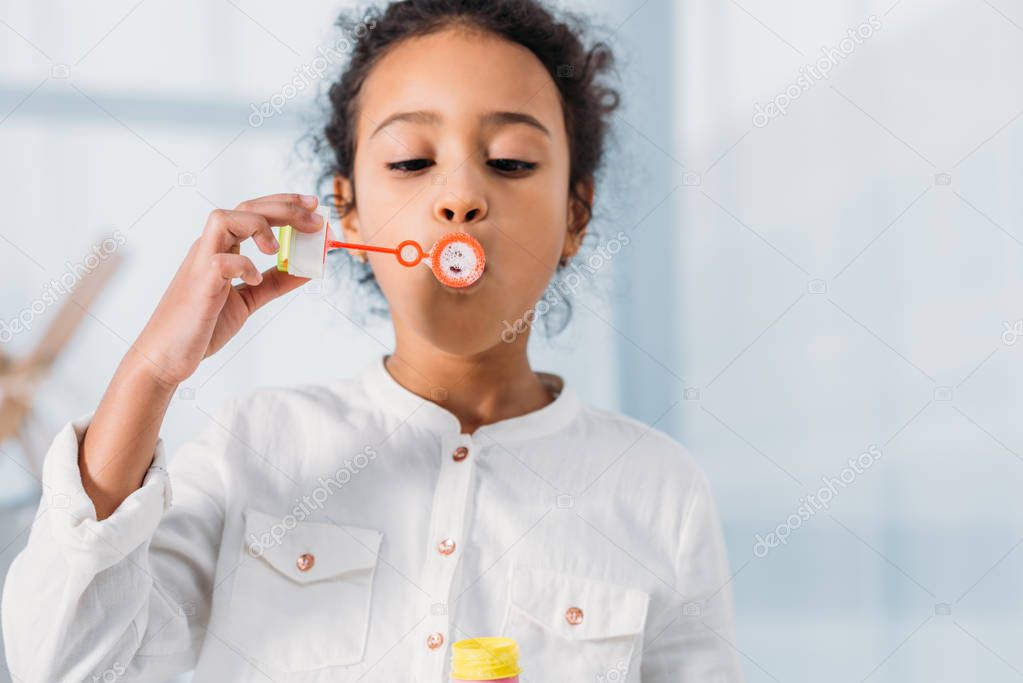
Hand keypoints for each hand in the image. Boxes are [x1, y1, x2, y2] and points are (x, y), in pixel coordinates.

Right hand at [131, 193, 324, 385]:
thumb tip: (307, 269)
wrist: (167, 357)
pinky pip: (220, 262)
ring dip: (258, 225)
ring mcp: (200, 264)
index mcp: (221, 249)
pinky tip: (254, 280)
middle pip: (244, 208)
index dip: (283, 204)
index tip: (313, 205)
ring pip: (224, 219)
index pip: (252, 212)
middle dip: (284, 208)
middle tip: (316, 218)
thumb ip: (274, 283)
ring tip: (276, 249)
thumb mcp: (248, 300)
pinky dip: (243, 266)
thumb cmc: (202, 326)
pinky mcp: (198, 286)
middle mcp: (209, 249)